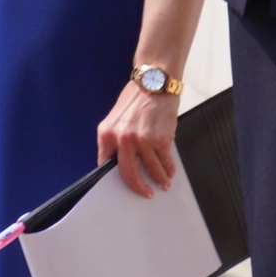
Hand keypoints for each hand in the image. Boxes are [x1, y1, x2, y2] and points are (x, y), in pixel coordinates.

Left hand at [99, 81, 181, 196]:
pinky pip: (164, 161)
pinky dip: (168, 169)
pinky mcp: (160, 139)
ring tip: (163, 184)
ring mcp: (141, 140)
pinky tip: (170, 172)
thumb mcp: (117, 118)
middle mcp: (121, 138)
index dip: (114, 179)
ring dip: (159, 179)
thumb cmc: (136, 99)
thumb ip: (117, 139)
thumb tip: (122, 162)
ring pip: (150, 170)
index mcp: (106, 133)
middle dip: (138, 187)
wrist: (153, 83)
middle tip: (145, 193)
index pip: (105, 163)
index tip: (122, 187)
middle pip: (128, 174)